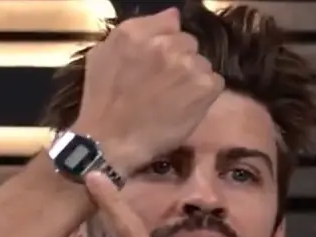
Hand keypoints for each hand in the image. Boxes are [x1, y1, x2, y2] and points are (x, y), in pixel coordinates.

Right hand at [72, 7, 224, 171]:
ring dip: (192, 77)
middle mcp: (165, 43)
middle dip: (180, 59)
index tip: (159, 61)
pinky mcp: (205, 87)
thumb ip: (137, 29)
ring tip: (174, 98)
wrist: (110, 141)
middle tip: (165, 84)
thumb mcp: (102, 54)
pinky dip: (204, 94)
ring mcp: (188, 64)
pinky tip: (186, 107)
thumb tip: (172, 16)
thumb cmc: (101, 101)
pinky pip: (214, 82)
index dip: (166, 42)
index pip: (171, 22)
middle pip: (189, 42)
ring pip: (201, 63)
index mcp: (138, 32)